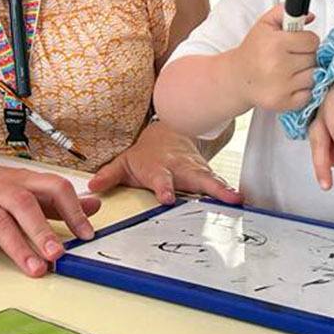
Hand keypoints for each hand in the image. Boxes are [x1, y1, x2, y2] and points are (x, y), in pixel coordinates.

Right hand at [0, 153, 100, 274]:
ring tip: (34, 268)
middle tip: (58, 254)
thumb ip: (55, 200)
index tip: (87, 234)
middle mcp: (0, 189)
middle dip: (43, 230)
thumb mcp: (21, 185)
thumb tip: (95, 206)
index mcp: (21, 181)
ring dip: (17, 246)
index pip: (54, 188)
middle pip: (25, 205)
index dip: (73, 210)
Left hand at [89, 119, 241, 204]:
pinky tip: (241, 200)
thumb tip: (93, 186)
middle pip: (194, 177)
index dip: (164, 187)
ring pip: (211, 179)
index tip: (167, 197)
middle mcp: (180, 168)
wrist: (170, 132)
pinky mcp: (207, 174)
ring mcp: (196, 170)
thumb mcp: (125, 161)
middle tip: (218, 198)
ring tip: (237, 200)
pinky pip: (219, 182)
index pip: (161, 178)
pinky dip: (230, 190)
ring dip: (224, 189)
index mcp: (159, 167)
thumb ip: (110, 175)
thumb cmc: (146, 154)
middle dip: (206, 187)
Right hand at [233, 3, 317, 111]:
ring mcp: (281, 87)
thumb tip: (310, 16)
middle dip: (307, 56)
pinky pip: (309, 95)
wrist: (237, 78)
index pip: (312, 41)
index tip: (297, 43)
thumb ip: (286, 11)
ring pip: (314, 77)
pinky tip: (291, 84)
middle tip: (293, 57)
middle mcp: (278, 66)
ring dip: (306, 73)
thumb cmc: (253, 50)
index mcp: (275, 43)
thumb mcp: (265, 24)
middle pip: (314, 59)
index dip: (306, 40)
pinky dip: (303, 90)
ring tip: (292, 70)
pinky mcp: (283, 103)